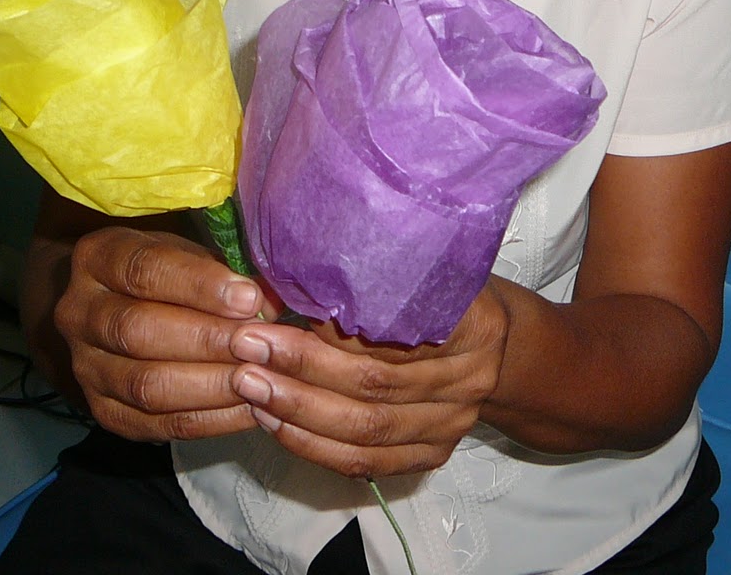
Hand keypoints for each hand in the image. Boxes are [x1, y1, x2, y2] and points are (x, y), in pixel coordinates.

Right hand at [53, 226, 274, 441]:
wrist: (114, 309)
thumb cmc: (165, 272)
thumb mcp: (186, 252)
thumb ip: (221, 271)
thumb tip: (269, 301)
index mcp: (98, 258)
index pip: (143, 270)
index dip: (199, 285)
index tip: (249, 296)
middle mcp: (79, 313)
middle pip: (138, 331)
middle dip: (208, 339)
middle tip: (261, 343)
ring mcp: (86, 368)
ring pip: (146, 384)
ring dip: (211, 384)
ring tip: (260, 377)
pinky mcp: (105, 412)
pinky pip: (159, 424)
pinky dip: (210, 420)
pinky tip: (250, 408)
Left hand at [226, 282, 512, 477]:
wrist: (484, 340)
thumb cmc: (436, 290)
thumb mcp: (416, 267)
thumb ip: (372, 278)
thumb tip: (291, 274)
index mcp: (477, 326)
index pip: (393, 335)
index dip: (328, 331)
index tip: (271, 315)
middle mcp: (472, 381)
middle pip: (375, 385)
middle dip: (301, 369)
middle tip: (246, 348)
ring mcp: (453, 425)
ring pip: (365, 430)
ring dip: (297, 410)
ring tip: (249, 385)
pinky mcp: (430, 455)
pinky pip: (364, 462)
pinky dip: (312, 445)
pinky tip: (273, 422)